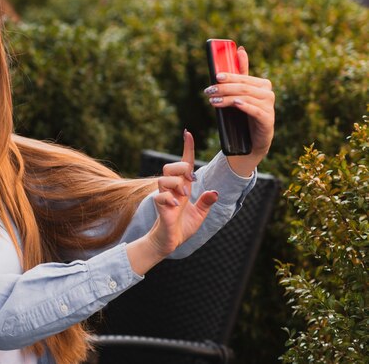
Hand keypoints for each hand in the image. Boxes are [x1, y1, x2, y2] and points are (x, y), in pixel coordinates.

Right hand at [126, 131, 217, 274]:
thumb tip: (214, 192)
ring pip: (164, 178)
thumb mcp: (200, 214)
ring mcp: (164, 197)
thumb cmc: (183, 226)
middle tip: (191, 182)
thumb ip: (206, 202)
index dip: (187, 148)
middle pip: (171, 167)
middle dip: (182, 169)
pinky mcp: (160, 207)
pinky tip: (176, 206)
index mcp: (183, 188)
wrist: (170, 241)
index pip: (185, 163)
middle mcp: (172, 189)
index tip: (188, 133)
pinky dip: (169, 199)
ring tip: (183, 197)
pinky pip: (160, 196)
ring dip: (177, 184)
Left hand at [205, 46, 274, 175]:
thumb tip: (240, 49)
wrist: (252, 141)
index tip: (215, 76)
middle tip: (208, 91)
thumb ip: (241, 73)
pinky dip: (244, 106)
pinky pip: (255, 110)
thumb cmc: (245, 114)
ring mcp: (269, 107)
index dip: (230, 75)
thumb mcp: (241, 93)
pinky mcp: (267, 120)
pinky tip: (235, 103)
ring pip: (246, 98)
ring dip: (227, 98)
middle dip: (224, 88)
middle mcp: (268, 93)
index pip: (244, 77)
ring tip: (212, 101)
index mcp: (262, 84)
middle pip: (243, 87)